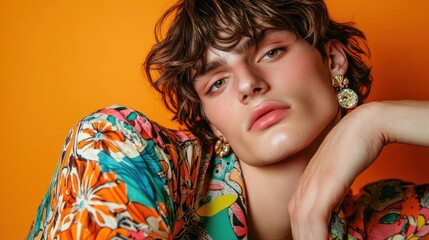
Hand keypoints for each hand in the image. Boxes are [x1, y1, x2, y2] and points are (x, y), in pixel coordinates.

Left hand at [288, 100, 428, 238]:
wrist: (364, 125)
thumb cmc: (354, 147)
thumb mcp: (338, 174)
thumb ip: (332, 191)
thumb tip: (336, 207)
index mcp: (306, 182)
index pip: (296, 215)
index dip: (300, 231)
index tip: (307, 238)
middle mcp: (304, 184)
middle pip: (295, 222)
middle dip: (301, 238)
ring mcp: (313, 183)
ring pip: (302, 223)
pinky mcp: (326, 183)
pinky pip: (315, 218)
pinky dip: (316, 235)